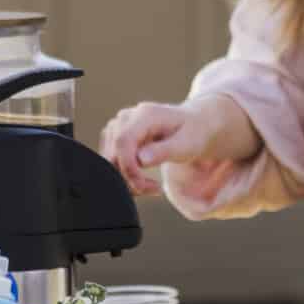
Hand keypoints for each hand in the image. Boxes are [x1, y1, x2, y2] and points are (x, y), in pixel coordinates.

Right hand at [100, 94, 258, 198]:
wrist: (194, 125)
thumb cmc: (193, 134)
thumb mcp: (187, 145)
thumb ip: (164, 151)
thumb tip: (140, 159)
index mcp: (145, 114)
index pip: (123, 141)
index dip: (128, 167)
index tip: (143, 185)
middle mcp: (127, 116)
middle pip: (112, 153)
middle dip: (128, 177)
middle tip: (151, 189)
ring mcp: (118, 125)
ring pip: (109, 159)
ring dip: (126, 178)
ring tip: (151, 185)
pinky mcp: (115, 136)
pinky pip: (111, 160)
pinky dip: (124, 174)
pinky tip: (142, 178)